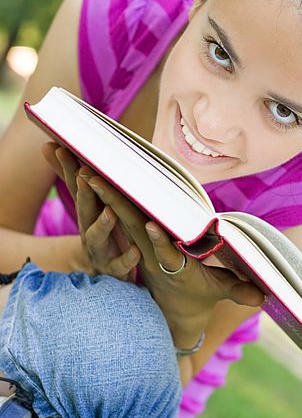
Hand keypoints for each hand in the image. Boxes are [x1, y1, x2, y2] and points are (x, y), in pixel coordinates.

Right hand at [42, 142, 141, 280]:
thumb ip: (72, 178)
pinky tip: (136, 251)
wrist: (101, 272)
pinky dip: (127, 259)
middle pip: (83, 210)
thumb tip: (49, 145)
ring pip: (97, 237)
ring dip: (102, 224)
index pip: (76, 187)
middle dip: (84, 193)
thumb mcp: (87, 205)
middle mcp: (89, 229)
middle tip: (84, 174)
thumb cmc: (99, 230)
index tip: (65, 150)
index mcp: (86, 212)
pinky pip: (120, 265)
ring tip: (110, 212)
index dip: (68, 168)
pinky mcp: (114, 269)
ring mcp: (100, 250)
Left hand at [79, 172, 264, 347]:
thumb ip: (237, 291)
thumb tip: (263, 296)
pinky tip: (94, 177)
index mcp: (175, 268)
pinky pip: (121, 215)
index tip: (151, 227)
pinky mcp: (138, 238)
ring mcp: (142, 245)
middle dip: (116, 206)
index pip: (167, 254)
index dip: (160, 241)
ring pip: (122, 218)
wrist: (172, 310)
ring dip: (105, 196)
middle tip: (95, 181)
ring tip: (87, 173)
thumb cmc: (199, 295)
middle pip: (133, 229)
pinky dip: (109, 198)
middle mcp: (153, 254)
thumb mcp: (218, 293)